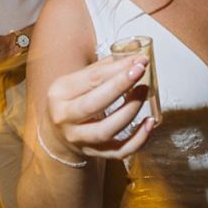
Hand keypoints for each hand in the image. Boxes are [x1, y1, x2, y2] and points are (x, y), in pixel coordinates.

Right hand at [41, 55, 155, 161]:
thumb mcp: (78, 81)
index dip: (117, 68)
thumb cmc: (73, 100)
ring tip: (144, 92)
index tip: (139, 60)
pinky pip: (118, 152)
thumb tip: (135, 55)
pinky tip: (149, 123)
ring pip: (106, 130)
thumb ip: (105, 68)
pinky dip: (138, 140)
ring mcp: (79, 139)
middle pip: (93, 104)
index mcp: (60, 93)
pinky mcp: (94, 153)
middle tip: (140, 71)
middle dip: (119, 86)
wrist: (57, 134)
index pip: (91, 79)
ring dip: (129, 111)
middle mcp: (65, 118)